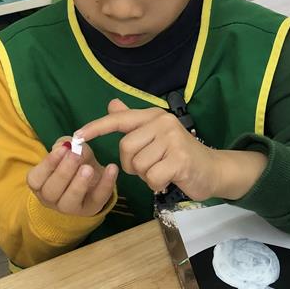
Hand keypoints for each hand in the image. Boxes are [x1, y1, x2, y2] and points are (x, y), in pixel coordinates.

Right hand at [26, 138, 117, 216]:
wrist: (92, 180)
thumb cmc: (74, 165)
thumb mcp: (70, 152)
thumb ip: (68, 147)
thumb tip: (67, 145)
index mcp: (40, 185)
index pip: (35, 179)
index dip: (48, 164)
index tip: (63, 149)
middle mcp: (50, 199)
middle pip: (51, 191)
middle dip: (63, 172)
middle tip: (76, 155)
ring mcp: (69, 207)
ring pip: (69, 201)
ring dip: (79, 184)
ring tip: (89, 168)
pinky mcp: (90, 209)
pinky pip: (97, 199)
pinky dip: (106, 184)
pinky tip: (112, 168)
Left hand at [76, 100, 266, 201]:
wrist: (213, 170)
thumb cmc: (180, 155)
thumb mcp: (155, 136)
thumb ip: (133, 122)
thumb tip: (112, 103)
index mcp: (154, 116)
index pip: (119, 119)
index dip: (96, 127)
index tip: (76, 136)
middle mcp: (163, 123)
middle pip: (125, 148)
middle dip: (132, 164)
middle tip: (150, 166)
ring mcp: (172, 140)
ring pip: (138, 165)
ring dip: (145, 175)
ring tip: (162, 171)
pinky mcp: (180, 159)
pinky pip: (151, 177)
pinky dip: (156, 184)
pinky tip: (169, 179)